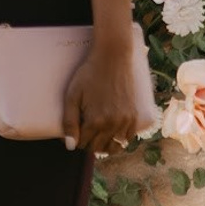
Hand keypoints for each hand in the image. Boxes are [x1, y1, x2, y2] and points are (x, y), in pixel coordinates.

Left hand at [63, 40, 144, 158]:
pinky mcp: (135, 117)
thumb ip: (69, 122)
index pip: (82, 144)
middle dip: (88, 143)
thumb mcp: (73, 95)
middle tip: (85, 131)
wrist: (113, 57)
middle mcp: (112, 125)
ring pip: (114, 147)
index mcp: (95, 121)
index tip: (74, 130)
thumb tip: (70, 147)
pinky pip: (127, 139)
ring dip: (104, 144)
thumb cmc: (89, 74)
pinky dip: (119, 139)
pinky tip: (112, 131)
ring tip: (98, 135)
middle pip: (97, 148)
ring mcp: (126, 121)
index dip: (75, 139)